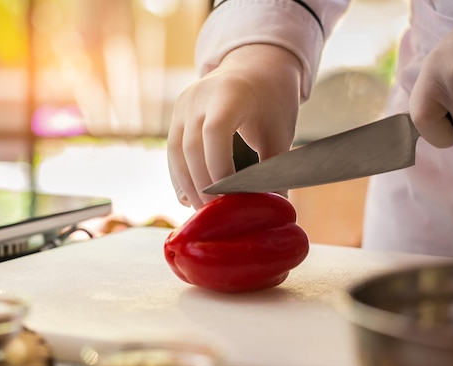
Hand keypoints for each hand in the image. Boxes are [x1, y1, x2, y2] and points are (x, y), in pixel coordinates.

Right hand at [167, 44, 301, 208]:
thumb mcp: (280, 132)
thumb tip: (272, 210)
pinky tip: (190, 196)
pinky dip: (180, 175)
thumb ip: (273, 169)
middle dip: (201, 185)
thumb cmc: (273, 100)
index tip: (229, 198)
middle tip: (213, 214)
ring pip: (175, 152)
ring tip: (202, 210)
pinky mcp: (177, 115)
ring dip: (187, 184)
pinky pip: (173, 150)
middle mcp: (199, 96)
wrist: (255, 65)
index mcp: (229, 93)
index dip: (218, 169)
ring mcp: (183, 105)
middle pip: (190, 147)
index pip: (214, 133)